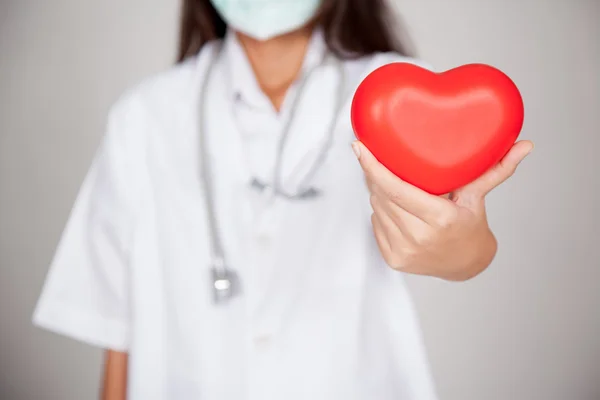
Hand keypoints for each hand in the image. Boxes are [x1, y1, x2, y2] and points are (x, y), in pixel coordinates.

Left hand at [353, 140, 533, 280]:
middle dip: (375, 175)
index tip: (359, 147)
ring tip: (391, 184)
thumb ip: (497, 170)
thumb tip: (525, 146)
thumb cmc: (469, 225)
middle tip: (377, 158)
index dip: (374, 168)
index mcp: (439, 219)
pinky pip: (376, 224)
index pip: (397, 190)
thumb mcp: (479, 197)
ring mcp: (404, 251)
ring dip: (378, 193)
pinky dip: (382, 212)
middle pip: (382, 196)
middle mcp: (419, 238)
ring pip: (377, 208)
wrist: (464, 264)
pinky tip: (395, 208)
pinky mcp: (393, 259)